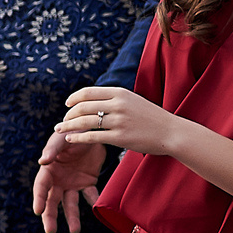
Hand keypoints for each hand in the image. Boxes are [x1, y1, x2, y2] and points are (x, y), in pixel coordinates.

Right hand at [33, 132, 108, 232]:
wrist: (91, 131)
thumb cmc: (70, 133)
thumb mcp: (60, 139)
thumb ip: (52, 150)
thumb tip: (42, 162)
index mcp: (48, 171)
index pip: (41, 188)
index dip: (39, 199)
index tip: (38, 211)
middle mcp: (58, 180)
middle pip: (52, 201)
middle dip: (50, 216)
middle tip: (50, 230)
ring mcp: (72, 183)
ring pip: (70, 203)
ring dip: (72, 217)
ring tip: (74, 231)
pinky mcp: (87, 182)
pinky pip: (90, 194)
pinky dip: (93, 201)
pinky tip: (96, 208)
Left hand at [53, 84, 182, 157]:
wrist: (172, 132)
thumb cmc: (151, 117)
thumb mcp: (133, 100)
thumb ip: (114, 99)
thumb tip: (90, 101)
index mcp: (121, 93)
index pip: (88, 92)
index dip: (73, 98)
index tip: (67, 104)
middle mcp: (118, 105)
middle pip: (82, 107)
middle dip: (68, 115)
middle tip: (62, 121)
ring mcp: (119, 121)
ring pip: (84, 122)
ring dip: (68, 126)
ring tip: (60, 130)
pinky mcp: (120, 137)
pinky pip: (92, 137)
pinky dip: (77, 138)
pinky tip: (70, 139)